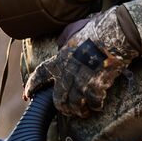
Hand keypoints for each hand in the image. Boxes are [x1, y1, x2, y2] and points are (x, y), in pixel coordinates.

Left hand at [23, 6, 139, 115]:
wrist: (114, 33)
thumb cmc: (97, 29)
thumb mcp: (74, 31)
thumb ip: (65, 41)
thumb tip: (61, 44)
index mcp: (59, 58)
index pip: (40, 75)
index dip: (32, 87)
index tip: (27, 95)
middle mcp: (67, 72)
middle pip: (58, 99)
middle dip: (63, 108)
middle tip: (69, 111)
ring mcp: (81, 80)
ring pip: (75, 105)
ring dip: (80, 111)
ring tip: (85, 111)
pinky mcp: (96, 85)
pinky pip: (93, 103)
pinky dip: (96, 105)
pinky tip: (99, 103)